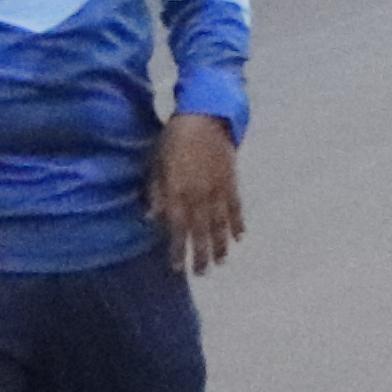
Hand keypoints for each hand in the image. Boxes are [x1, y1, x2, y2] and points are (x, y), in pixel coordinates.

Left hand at [147, 113, 243, 276]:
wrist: (205, 117)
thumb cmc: (173, 139)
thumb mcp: (156, 163)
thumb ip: (156, 191)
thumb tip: (151, 217)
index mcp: (179, 191)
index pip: (177, 227)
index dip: (177, 248)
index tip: (177, 268)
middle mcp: (200, 195)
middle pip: (201, 230)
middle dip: (200, 253)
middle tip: (202, 274)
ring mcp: (219, 189)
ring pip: (220, 223)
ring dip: (220, 244)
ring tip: (221, 262)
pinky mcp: (232, 181)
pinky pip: (236, 207)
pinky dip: (238, 223)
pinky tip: (240, 237)